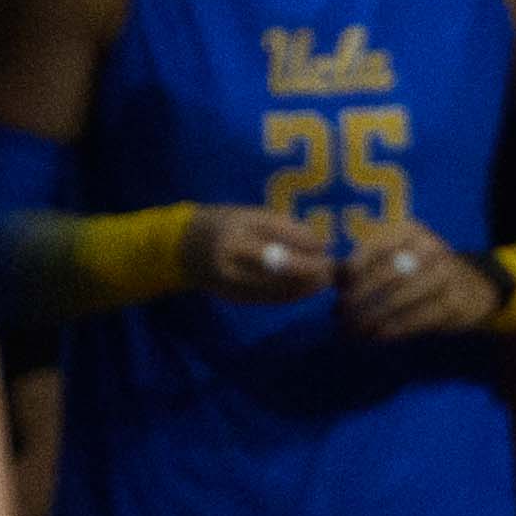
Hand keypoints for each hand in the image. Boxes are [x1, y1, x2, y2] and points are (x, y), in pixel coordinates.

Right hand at [182, 207, 334, 306]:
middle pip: (277, 274)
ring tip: (324, 280)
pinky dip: (290, 296)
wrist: (184, 248)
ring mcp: (229, 286)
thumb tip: (322, 244)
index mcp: (235, 237)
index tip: (328, 249)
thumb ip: (285, 228)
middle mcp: (230, 264)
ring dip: (304, 289)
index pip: (277, 247)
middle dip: (309, 274)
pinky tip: (306, 289)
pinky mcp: (232, 299)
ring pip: (274, 292)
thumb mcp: (253, 215)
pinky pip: (267, 300)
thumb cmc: (225, 223)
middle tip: (331, 270)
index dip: (306, 252)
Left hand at [335, 220, 507, 340]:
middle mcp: (430, 248)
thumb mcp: (397, 254)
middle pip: (386, 275)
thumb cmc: (421, 270)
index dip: (352, 271)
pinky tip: (376, 337)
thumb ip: (367, 262)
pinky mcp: (454, 303)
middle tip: (339, 316)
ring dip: (370, 319)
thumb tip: (331, 276)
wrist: (474, 287)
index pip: (374, 247)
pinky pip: (416, 319)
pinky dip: (391, 331)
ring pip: (398, 300)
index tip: (337, 291)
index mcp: (411, 231)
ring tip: (352, 331)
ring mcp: (446, 275)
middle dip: (357, 299)